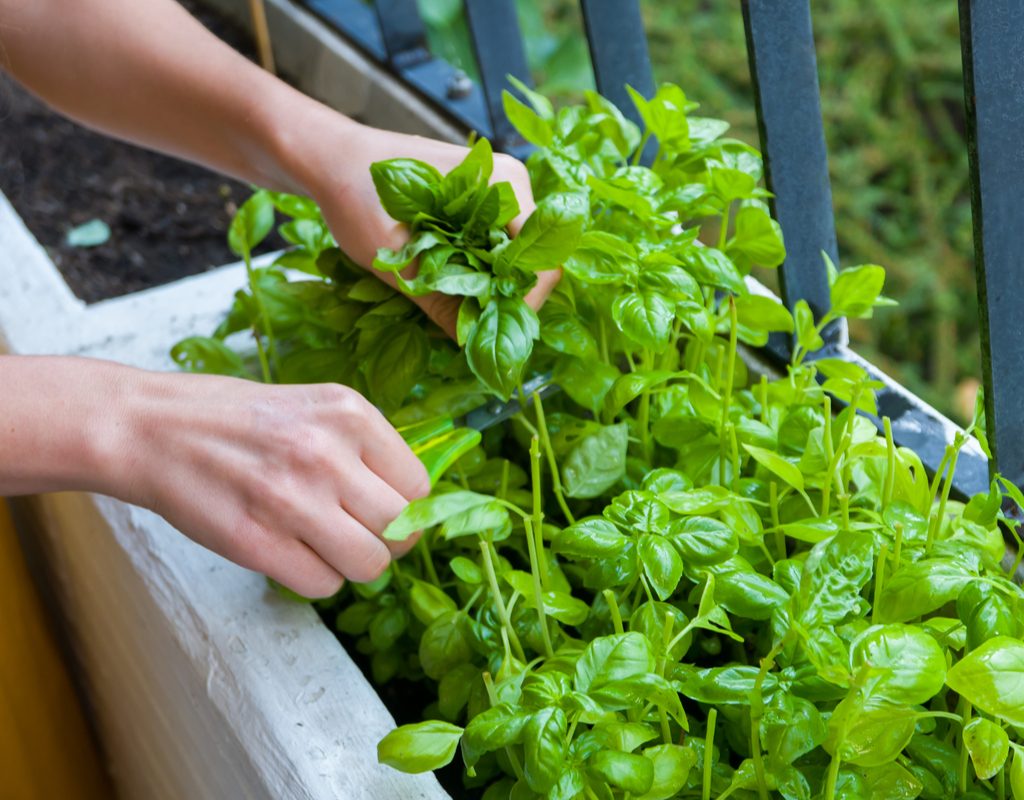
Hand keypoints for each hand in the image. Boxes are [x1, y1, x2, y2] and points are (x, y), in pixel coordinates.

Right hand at [111, 368, 430, 597]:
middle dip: (387, 541)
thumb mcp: (314, 408)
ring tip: (325, 544)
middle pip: (401, 529)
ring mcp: (291, 499)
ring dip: (353, 564)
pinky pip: (323, 585)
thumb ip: (364, 449)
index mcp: (349, 414)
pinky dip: (315, 578)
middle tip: (359, 534)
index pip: (418, 485)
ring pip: (369, 565)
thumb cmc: (237, 420)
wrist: (152, 428)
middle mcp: (326, 454)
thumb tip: (412, 503)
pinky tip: (291, 551)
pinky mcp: (257, 542)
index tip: (383, 510)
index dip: (406, 506)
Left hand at [289, 118, 560, 335]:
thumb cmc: (355, 193)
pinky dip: (477, 273)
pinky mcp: (480, 203)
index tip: (486, 328)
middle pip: (532, 261)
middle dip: (504, 299)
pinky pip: (495, 248)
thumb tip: (472, 345)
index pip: (541, 260)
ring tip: (456, 308)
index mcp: (502, 184)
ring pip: (513, 258)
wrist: (329, 158)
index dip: (521, 304)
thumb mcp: (392, 256)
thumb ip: (438, 300)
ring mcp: (497, 191)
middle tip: (468, 326)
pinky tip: (449, 287)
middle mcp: (510, 183)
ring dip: (489, 288)